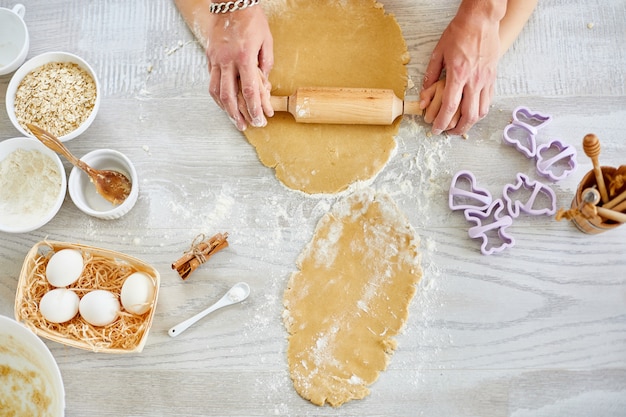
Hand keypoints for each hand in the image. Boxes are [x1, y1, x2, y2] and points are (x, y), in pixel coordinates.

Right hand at [206, 7, 273, 130]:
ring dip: (225, 109)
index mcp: (244, 57)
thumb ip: (265, 64)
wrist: (231, 1)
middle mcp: (227, 61)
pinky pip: (211, 81)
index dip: (255, 109)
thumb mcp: (266, 41)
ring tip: (234, 120)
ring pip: (216, 91)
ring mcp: (215, 59)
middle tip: (246, 126)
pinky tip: (224, 103)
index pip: (249, 91)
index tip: (260, 120)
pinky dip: (217, 95)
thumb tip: (264, 84)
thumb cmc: (251, 19)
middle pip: (229, 96)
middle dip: (238, 115)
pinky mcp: (209, 57)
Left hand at [420, 1, 503, 135]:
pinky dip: (480, 111)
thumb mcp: (438, 52)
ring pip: (482, 111)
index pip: (450, 107)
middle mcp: (475, 80)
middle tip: (447, 132)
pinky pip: (489, 101)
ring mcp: (486, 79)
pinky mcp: (493, 77)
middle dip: (457, 129)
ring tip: (460, 126)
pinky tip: (472, 113)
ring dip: (470, 123)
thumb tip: (424, 96)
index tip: (435, 130)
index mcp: (459, 74)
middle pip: (469, 115)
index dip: (442, 122)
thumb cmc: (459, 33)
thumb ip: (431, 76)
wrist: (481, 20)